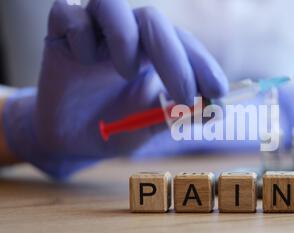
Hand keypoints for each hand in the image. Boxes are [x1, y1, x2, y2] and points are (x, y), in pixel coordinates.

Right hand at [2, 0, 227, 178]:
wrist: (71, 142)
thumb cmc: (115, 129)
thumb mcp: (151, 126)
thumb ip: (178, 115)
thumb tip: (215, 111)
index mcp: (153, 52)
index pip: (182, 42)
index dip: (202, 63)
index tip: (218, 91)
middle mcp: (127, 34)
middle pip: (153, 19)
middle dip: (175, 59)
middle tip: (185, 96)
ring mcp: (93, 30)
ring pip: (111, 4)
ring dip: (125, 38)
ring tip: (127, 73)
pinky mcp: (59, 33)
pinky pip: (69, 13)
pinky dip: (80, 37)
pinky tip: (83, 62)